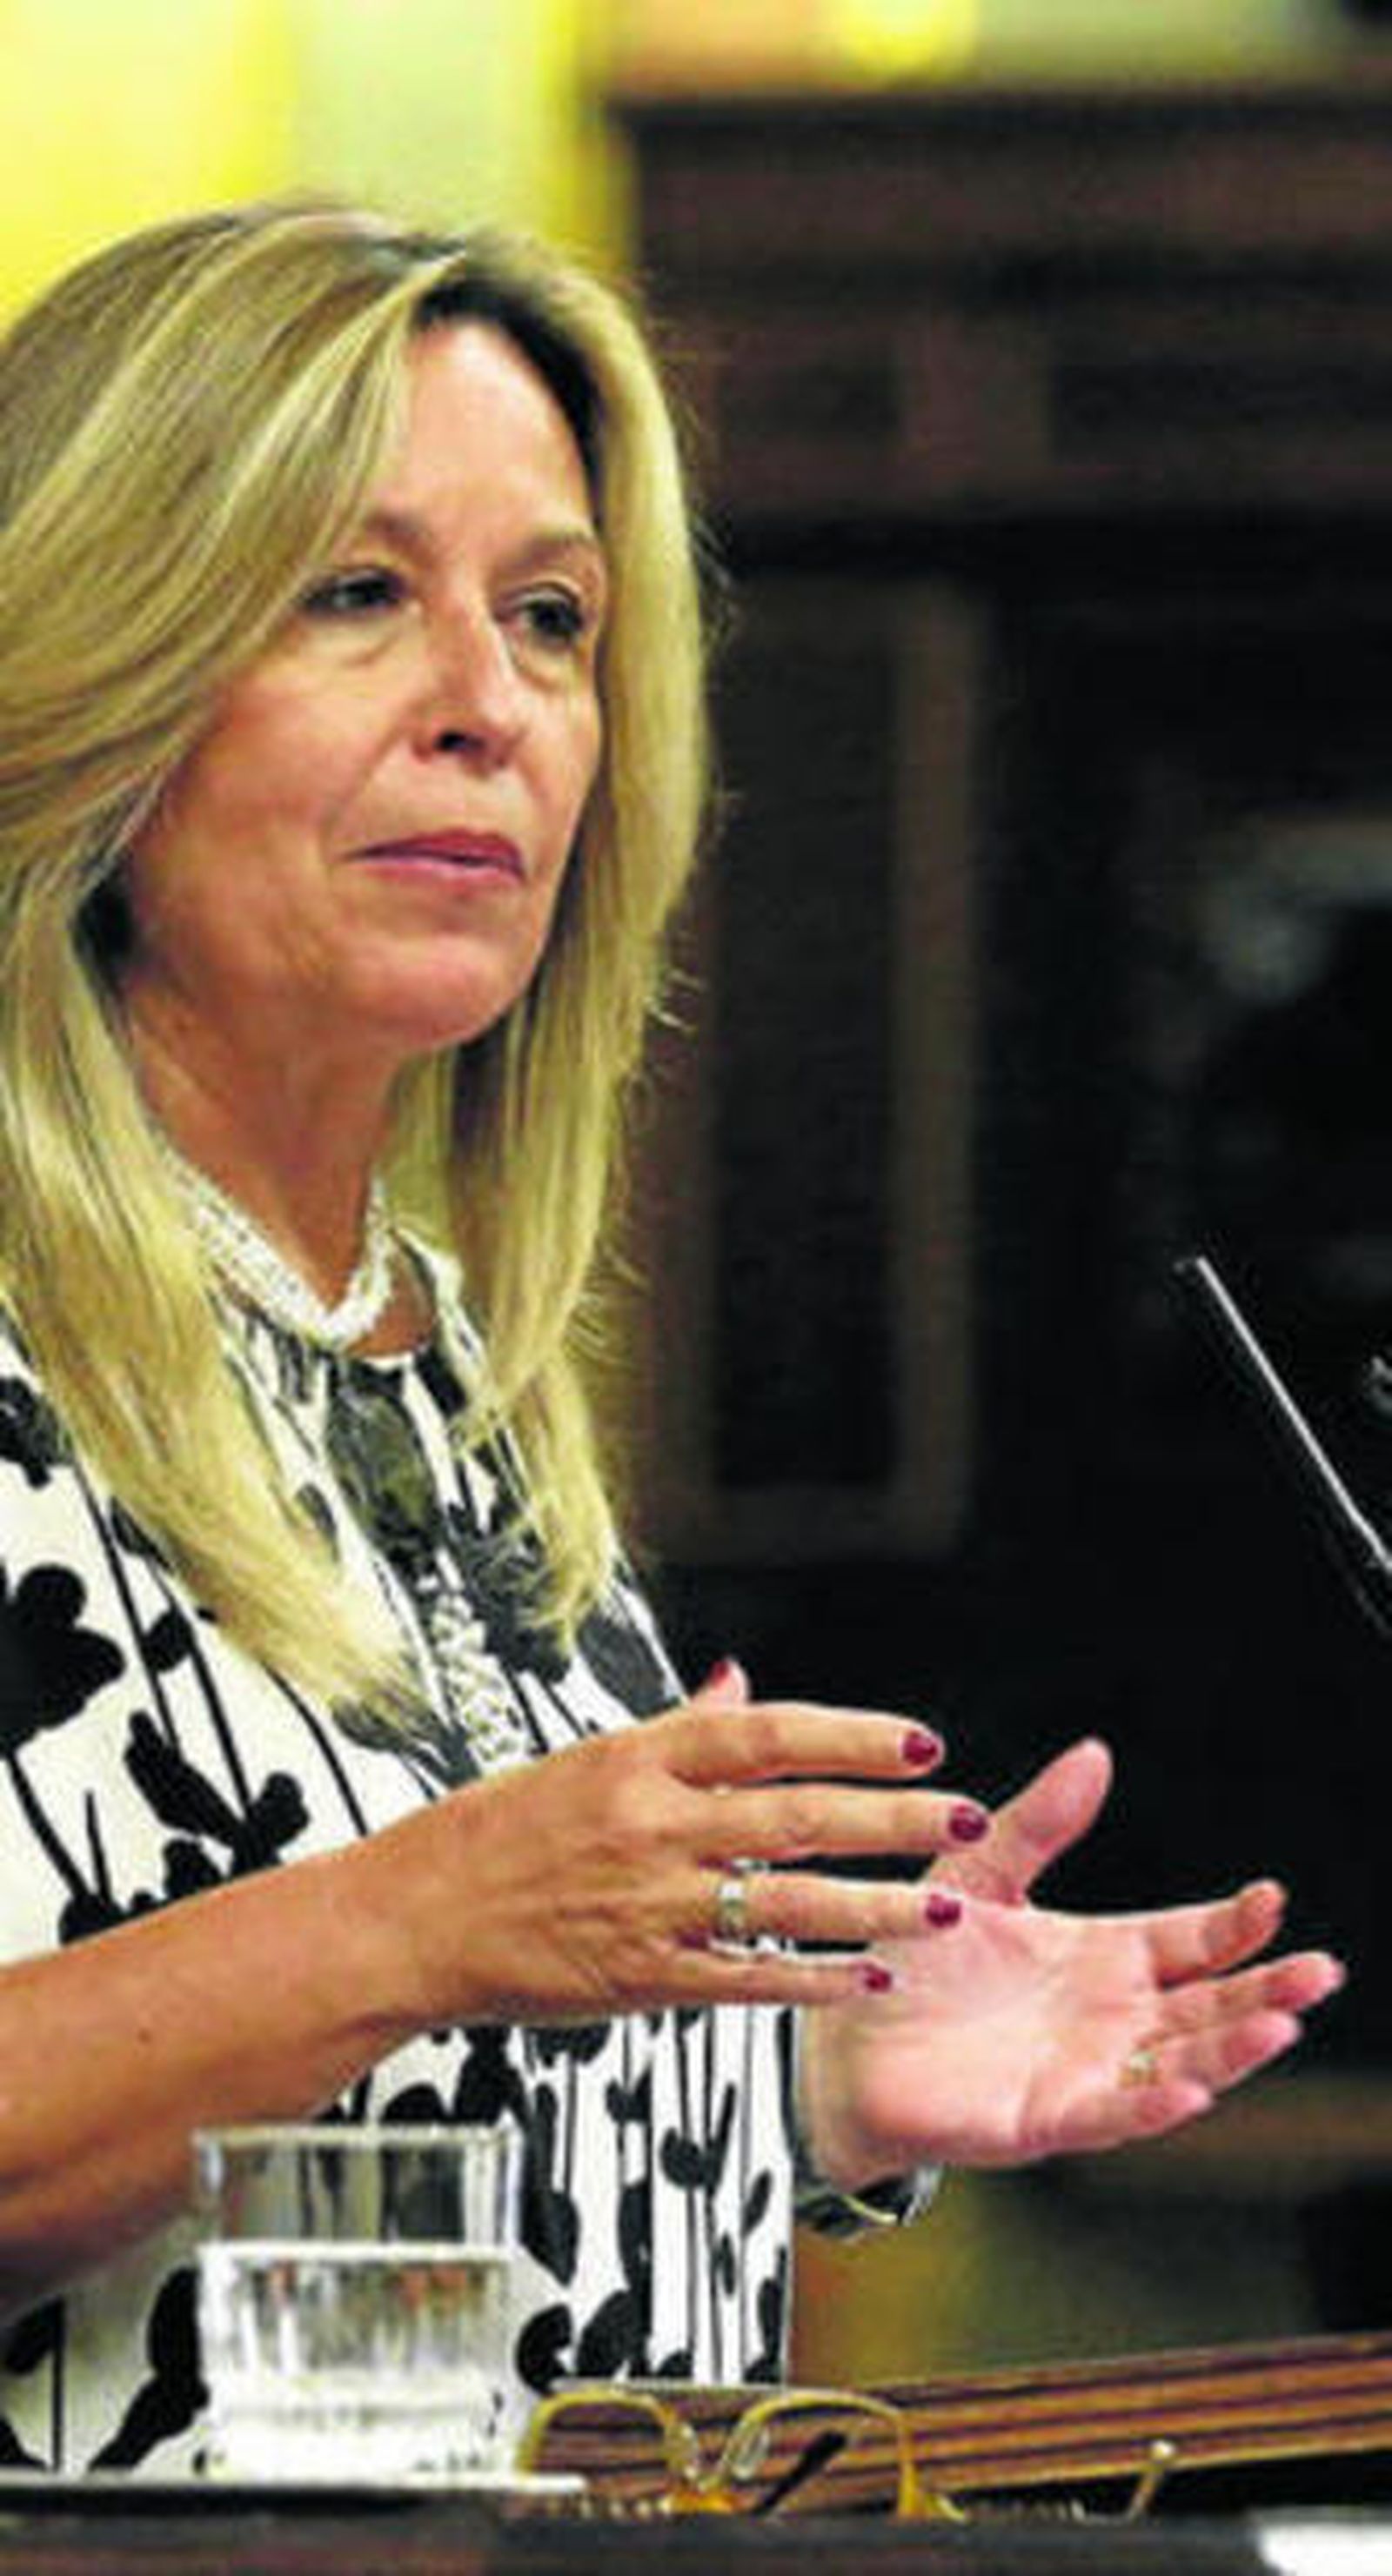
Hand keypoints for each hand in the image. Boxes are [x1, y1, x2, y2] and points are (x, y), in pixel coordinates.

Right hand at [370, 1674, 994, 2027]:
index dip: (854, 1736)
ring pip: (788, 1903)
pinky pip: (744, 1979)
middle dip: (894, 1817)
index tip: (922, 1740)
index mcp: (639, 1758)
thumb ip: (676, 1730)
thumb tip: (741, 1683)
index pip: (769, 1734)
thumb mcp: (583, 1758)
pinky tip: (864, 1980)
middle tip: (965, 1815)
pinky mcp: (641, 1977)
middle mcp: (653, 1826)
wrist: (414, 1918)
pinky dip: (811, 1982)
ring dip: (876, 1906)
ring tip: (943, 1906)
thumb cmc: (492, 1833)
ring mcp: (650, 1905)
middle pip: (799, 1815)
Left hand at [798, 1738, 1345, 2186]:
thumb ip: (1037, 1821)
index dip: (1234, 1923)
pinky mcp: (1043, 2119)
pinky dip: (1152, 2105)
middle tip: (1321, 1970)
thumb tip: (1095, 1752)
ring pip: (1178, 2062)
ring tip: (1280, 2026)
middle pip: (1208, 2005)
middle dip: (1267, 1990)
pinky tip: (1191, 2089)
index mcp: (1103, 1955)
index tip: (1273, 1897)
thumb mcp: (980, 1872)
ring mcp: (1084, 2072)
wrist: (842, 2037)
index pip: (1190, 1938)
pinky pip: (1109, 2115)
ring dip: (1232, 2050)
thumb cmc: (917, 1955)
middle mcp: (1108, 2017)